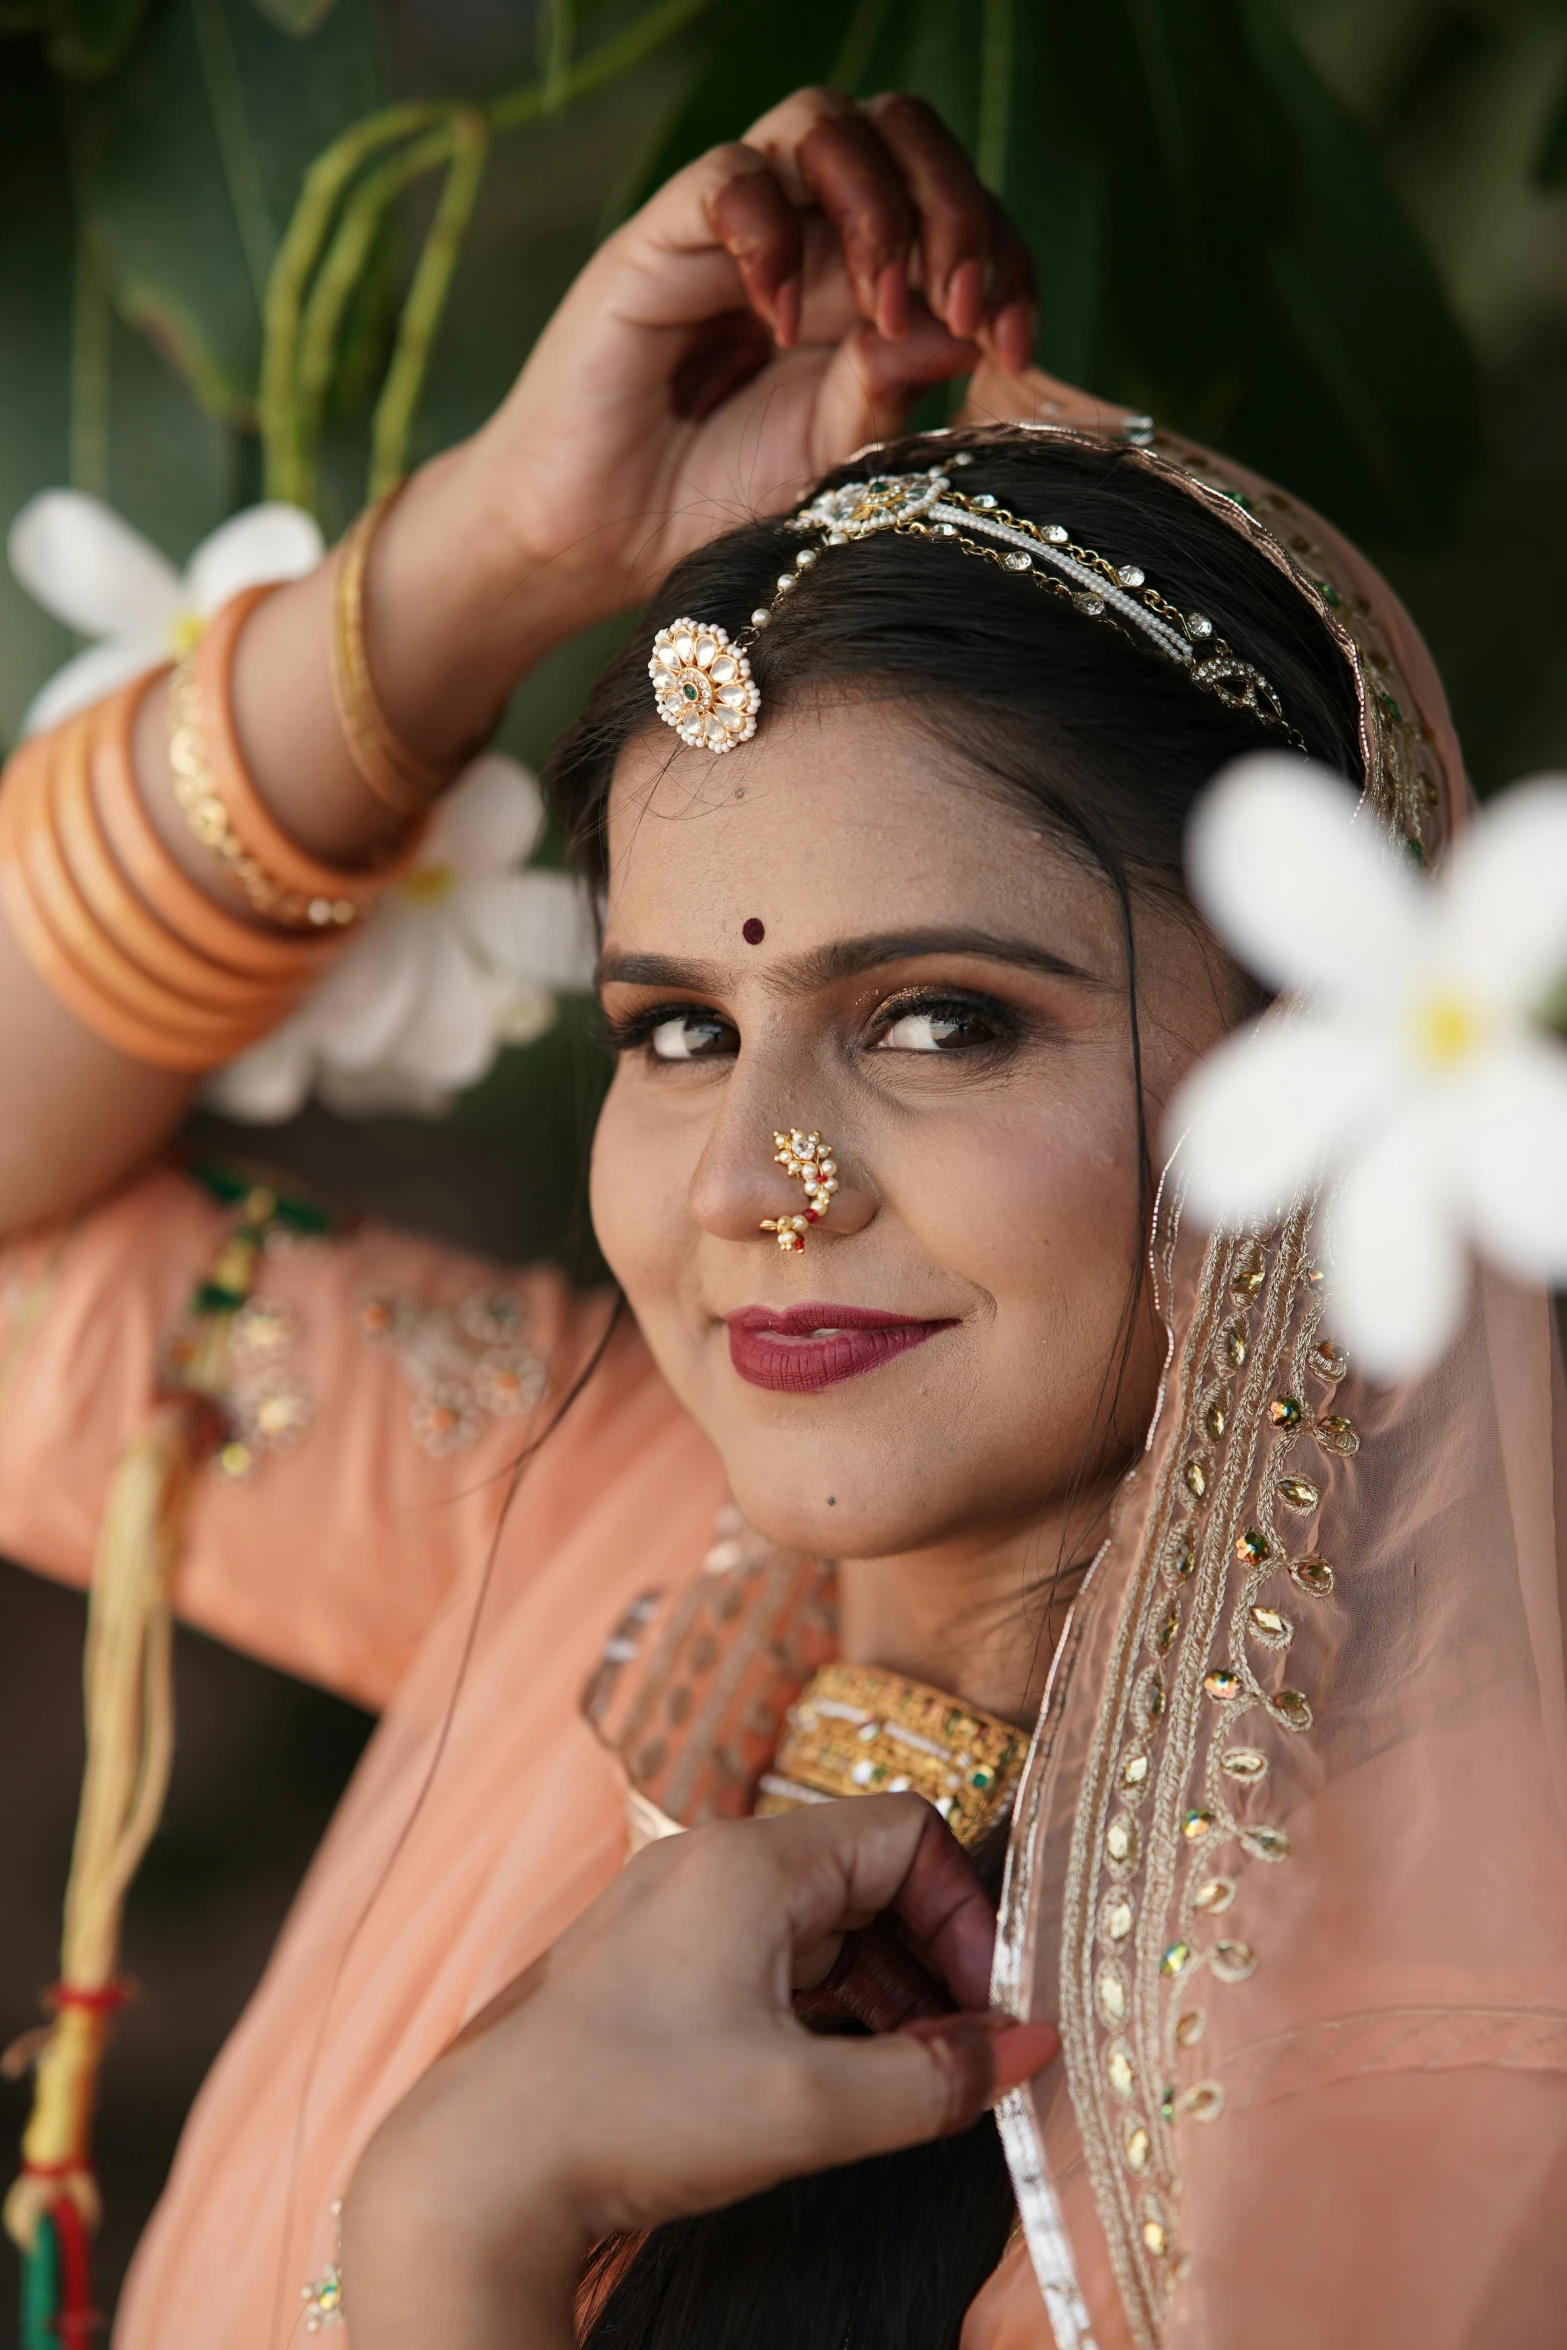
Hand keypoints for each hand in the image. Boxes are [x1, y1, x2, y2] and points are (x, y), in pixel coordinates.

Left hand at [342, 1796, 1057, 2349]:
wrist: (479, 2170)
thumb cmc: (632, 2115)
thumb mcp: (808, 2108)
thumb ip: (934, 2077)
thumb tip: (1033, 2048)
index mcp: (749, 1862)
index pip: (907, 1832)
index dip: (966, 1913)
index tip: (987, 2010)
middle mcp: (710, 1864)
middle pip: (865, 1877)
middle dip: (930, 1962)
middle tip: (961, 2057)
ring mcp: (674, 1912)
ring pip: (818, 1925)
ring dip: (879, 1994)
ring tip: (904, 2084)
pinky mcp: (651, 1966)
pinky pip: (767, 1960)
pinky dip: (819, 2010)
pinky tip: (833, 2083)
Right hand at [463, 87, 1034, 635]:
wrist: (595, 545)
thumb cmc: (711, 499)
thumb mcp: (832, 453)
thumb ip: (893, 386)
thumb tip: (969, 325)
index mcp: (862, 280)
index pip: (955, 205)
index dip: (1004, 256)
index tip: (1015, 346)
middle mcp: (805, 236)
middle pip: (901, 133)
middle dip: (957, 207)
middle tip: (962, 304)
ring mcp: (733, 231)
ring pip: (824, 124)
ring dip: (879, 205)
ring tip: (882, 307)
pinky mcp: (660, 242)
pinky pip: (731, 176)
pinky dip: (773, 233)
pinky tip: (779, 324)